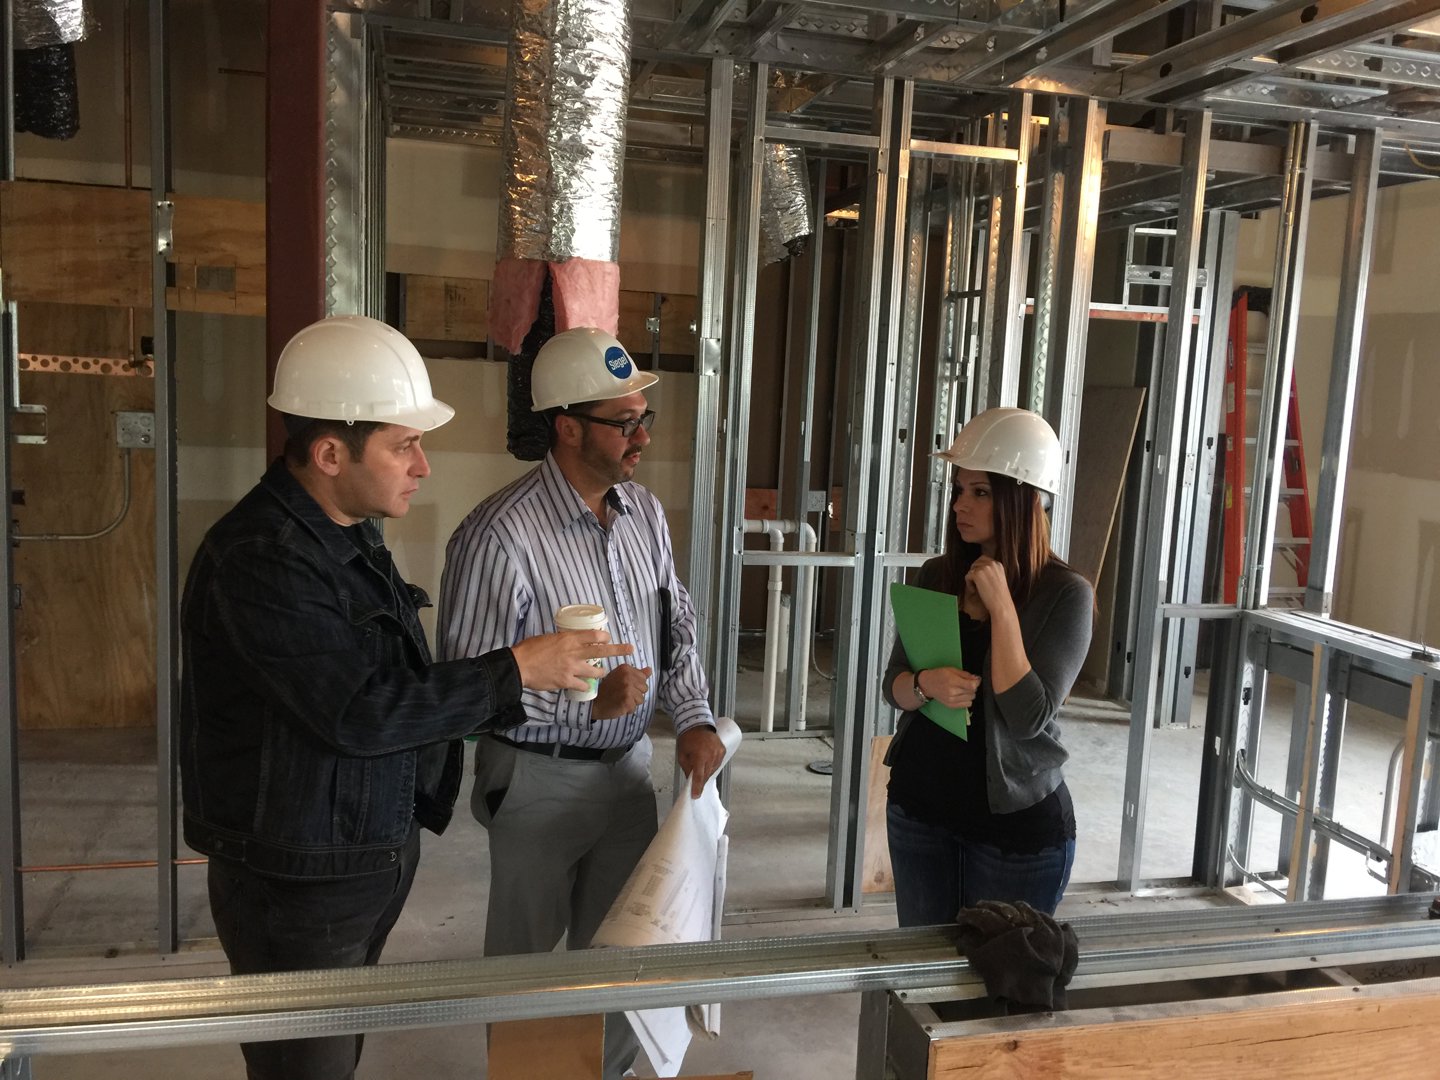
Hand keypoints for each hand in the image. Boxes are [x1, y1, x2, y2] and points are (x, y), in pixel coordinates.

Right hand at [510, 630, 632, 691]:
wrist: (519, 665)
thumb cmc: (530, 649)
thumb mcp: (548, 637)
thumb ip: (562, 640)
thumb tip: (569, 641)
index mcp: (569, 638)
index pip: (594, 634)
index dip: (604, 636)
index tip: (607, 638)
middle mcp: (574, 652)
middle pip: (602, 650)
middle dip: (618, 649)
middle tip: (630, 649)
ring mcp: (572, 668)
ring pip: (596, 671)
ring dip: (601, 673)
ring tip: (603, 673)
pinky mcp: (566, 681)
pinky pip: (583, 685)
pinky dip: (586, 686)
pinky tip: (585, 686)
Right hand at [591, 664, 652, 719]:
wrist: (594, 703)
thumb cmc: (607, 689)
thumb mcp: (620, 676)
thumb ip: (636, 673)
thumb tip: (649, 670)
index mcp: (626, 668)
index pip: (643, 678)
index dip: (636, 684)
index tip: (624, 686)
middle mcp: (627, 676)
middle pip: (644, 688)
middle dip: (636, 694)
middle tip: (622, 694)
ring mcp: (627, 689)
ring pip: (641, 699)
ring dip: (632, 702)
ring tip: (621, 700)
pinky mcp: (627, 701)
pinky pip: (635, 707)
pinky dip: (628, 709)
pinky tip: (620, 706)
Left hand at [676, 725, 725, 798]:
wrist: (697, 724)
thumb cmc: (687, 739)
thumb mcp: (682, 755)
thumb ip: (687, 768)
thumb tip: (691, 780)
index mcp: (700, 756)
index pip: (699, 776)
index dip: (697, 787)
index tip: (695, 795)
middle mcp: (711, 755)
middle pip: (706, 775)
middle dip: (700, 780)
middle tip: (695, 782)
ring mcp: (718, 753)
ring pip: (712, 770)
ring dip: (706, 772)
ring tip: (700, 766)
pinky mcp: (723, 750)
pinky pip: (717, 764)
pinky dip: (712, 766)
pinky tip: (706, 762)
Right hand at [917, 666, 979, 710]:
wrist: (927, 684)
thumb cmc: (939, 675)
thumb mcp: (952, 670)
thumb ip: (965, 674)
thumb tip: (977, 679)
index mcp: (952, 681)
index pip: (972, 686)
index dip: (976, 683)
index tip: (975, 680)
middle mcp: (952, 692)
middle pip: (972, 692)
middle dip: (972, 687)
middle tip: (967, 683)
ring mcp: (951, 700)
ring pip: (971, 699)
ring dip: (970, 694)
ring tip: (963, 689)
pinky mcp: (951, 705)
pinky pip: (967, 705)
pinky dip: (967, 700)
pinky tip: (962, 695)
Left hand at [964, 556, 1011, 617]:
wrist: (1001, 604)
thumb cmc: (999, 595)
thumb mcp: (998, 578)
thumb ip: (991, 571)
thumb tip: (977, 569)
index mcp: (998, 564)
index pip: (983, 559)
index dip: (979, 569)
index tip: (980, 579)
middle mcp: (992, 563)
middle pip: (975, 563)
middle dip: (974, 573)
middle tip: (977, 584)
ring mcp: (984, 568)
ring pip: (971, 570)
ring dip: (972, 579)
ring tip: (977, 589)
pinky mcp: (977, 574)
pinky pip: (967, 576)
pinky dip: (969, 584)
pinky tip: (974, 591)